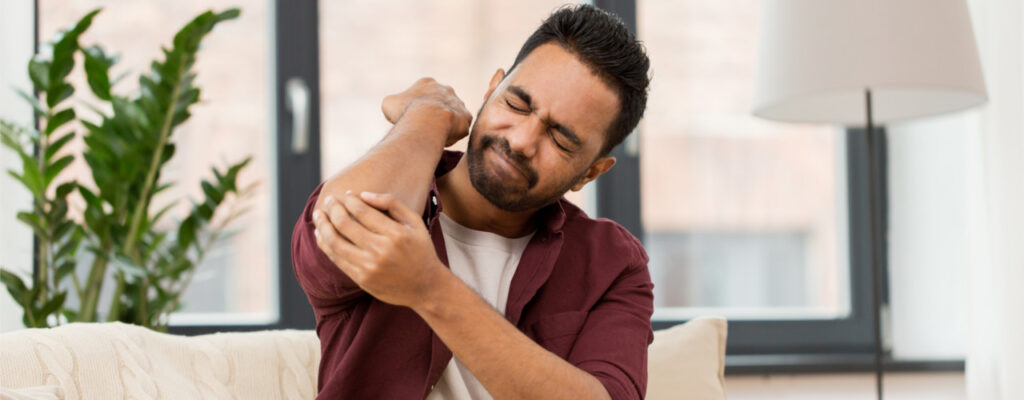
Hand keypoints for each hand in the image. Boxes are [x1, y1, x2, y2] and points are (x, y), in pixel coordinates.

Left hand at [313, 191, 448, 307]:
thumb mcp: (415, 222)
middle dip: (332, 208)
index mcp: (395, 234)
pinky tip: (321, 234)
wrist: (426, 287)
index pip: (362, 211)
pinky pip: (337, 259)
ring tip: (318, 215)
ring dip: (323, 225)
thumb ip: (391, 204)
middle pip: (344, 224)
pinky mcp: (361, 279)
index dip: (348, 200)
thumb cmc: (420, 250)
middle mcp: (381, 251)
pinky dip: (325, 244)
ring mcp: (369, 267)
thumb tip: (363, 195)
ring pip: (335, 242)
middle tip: (328, 200)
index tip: (345, 195)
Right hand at [381, 77, 472, 145]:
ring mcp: (458, 102)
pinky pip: (460, 128)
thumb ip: (394, 104)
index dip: (416, 109)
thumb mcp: (389, 104)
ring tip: (435, 137)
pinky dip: (453, 135)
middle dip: (433, 115)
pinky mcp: (466, 117)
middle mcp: (446, 89)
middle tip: (425, 129)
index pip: (423, 95)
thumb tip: (396, 109)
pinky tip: (444, 140)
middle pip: (439, 104)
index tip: (412, 120)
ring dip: (445, 125)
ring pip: (452, 116)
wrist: (427, 120)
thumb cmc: (406, 111)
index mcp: (427, 83)